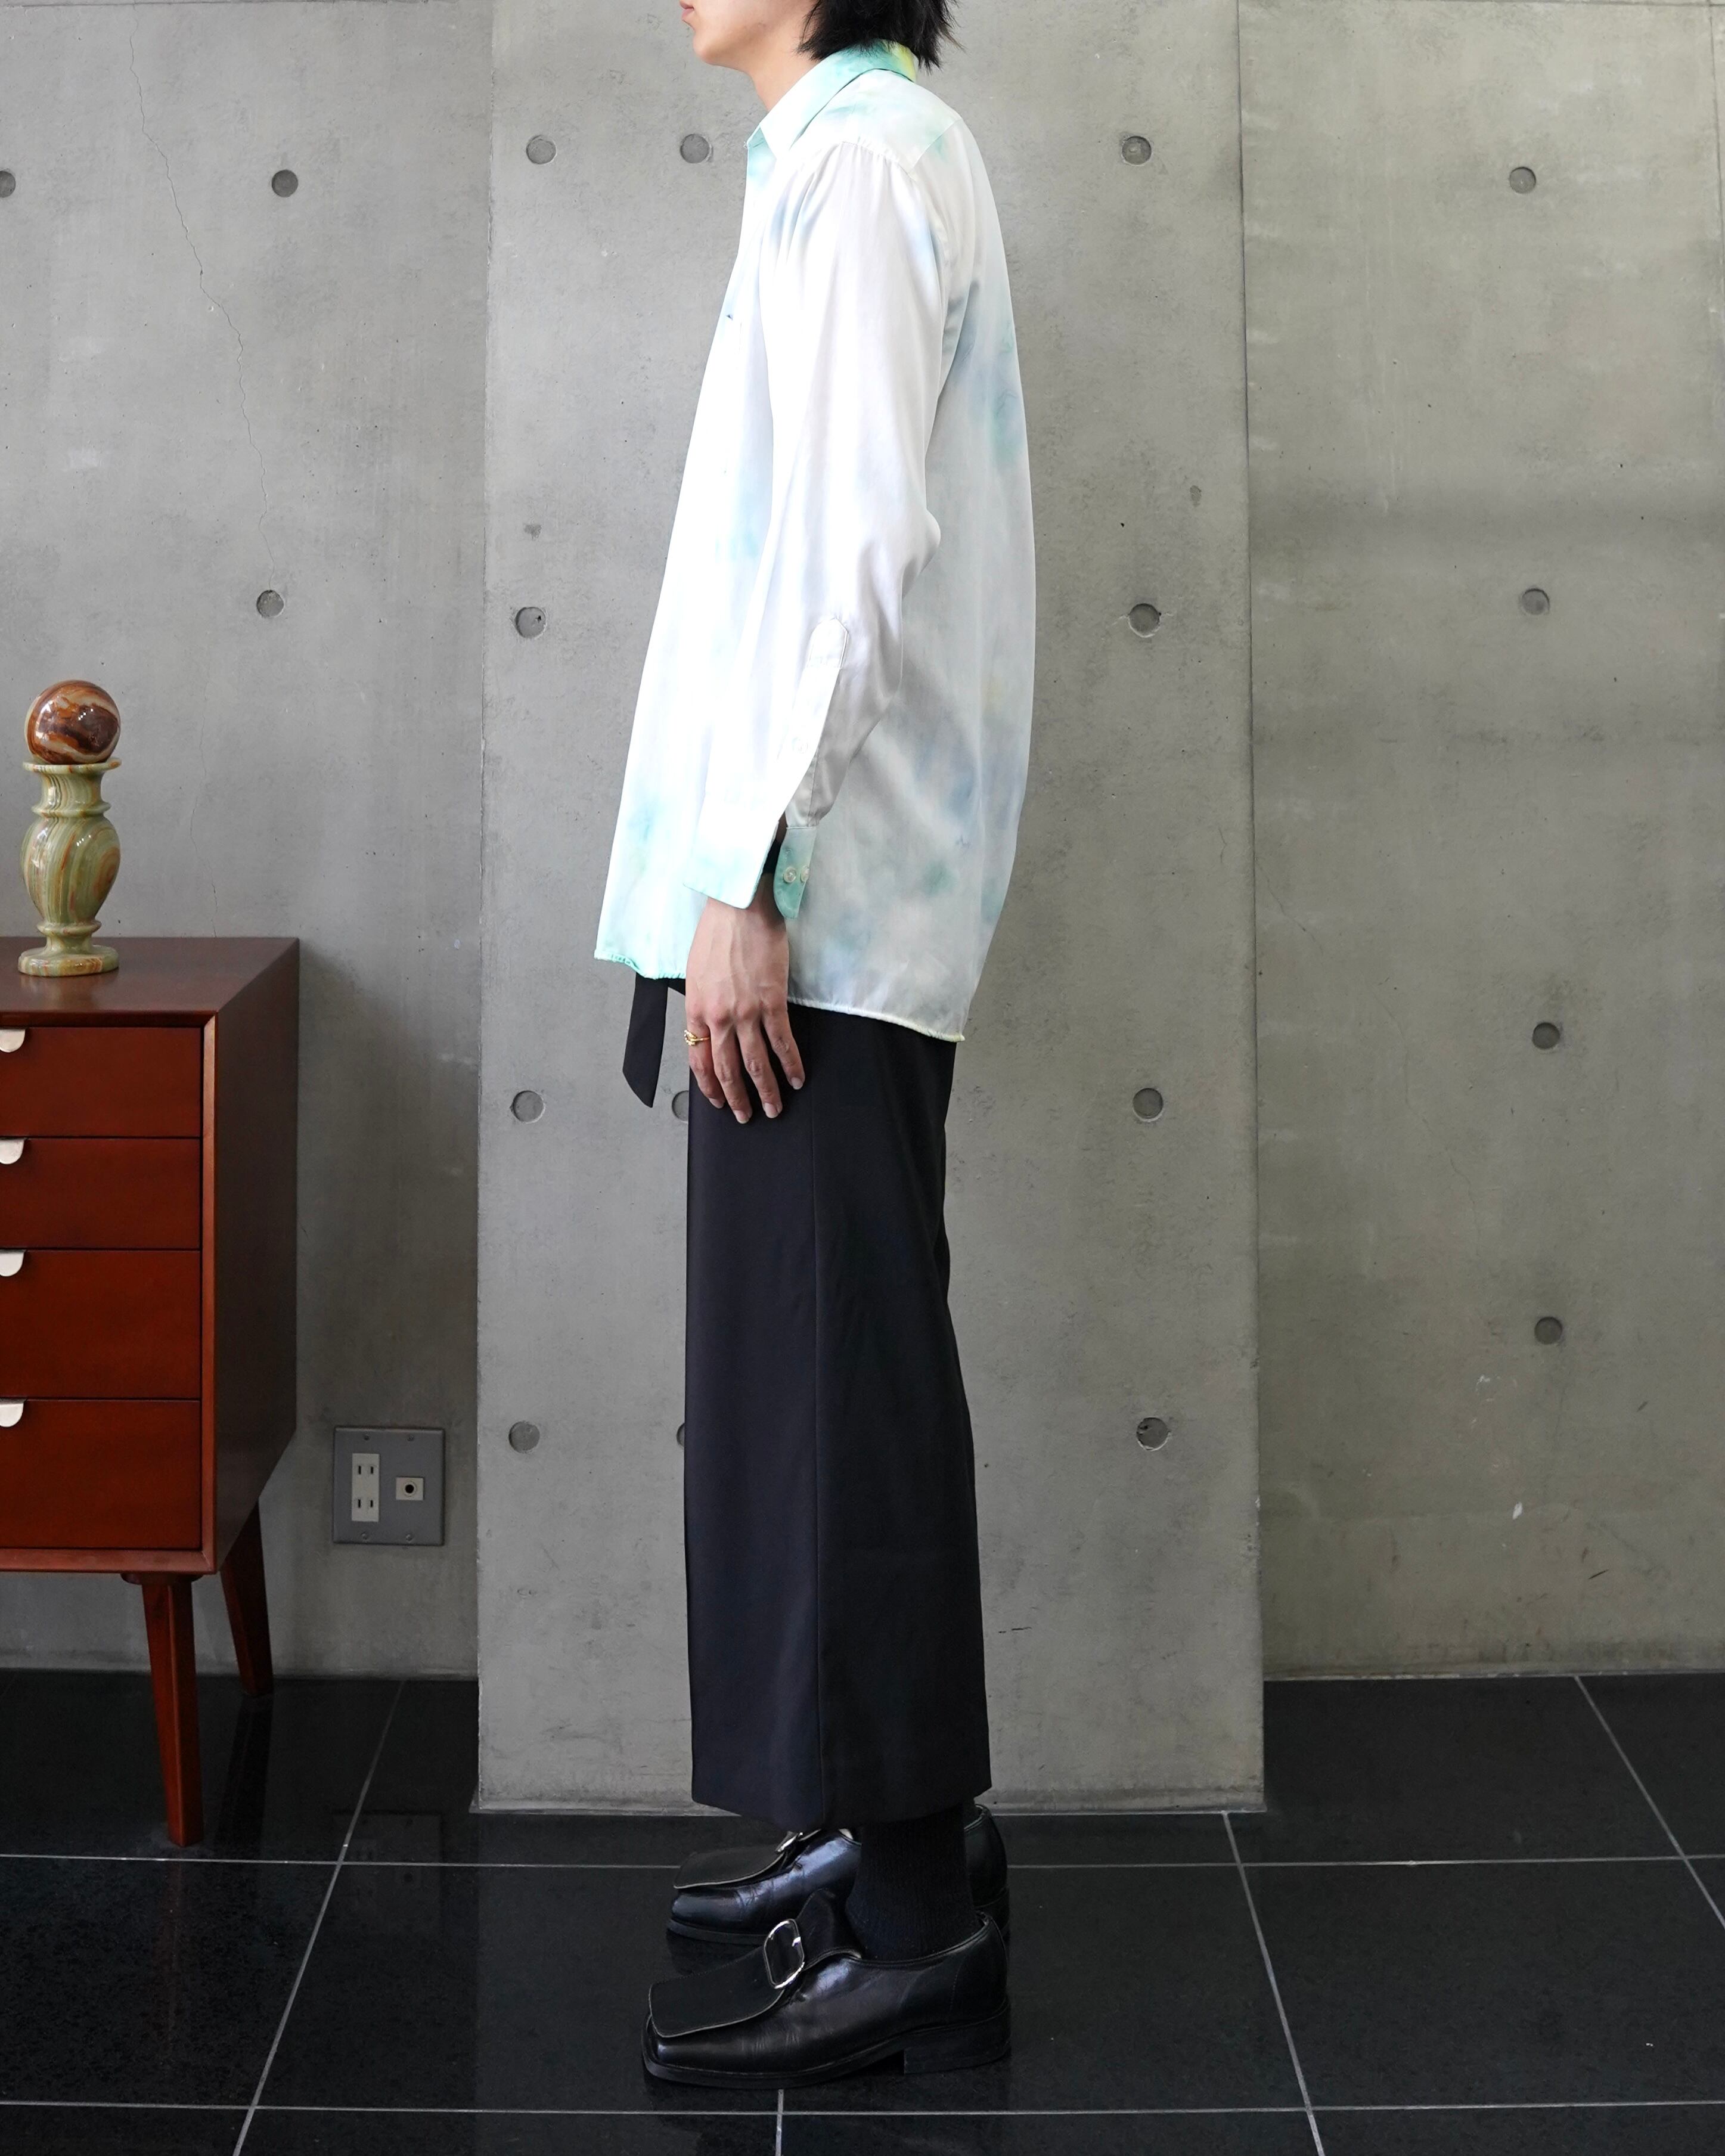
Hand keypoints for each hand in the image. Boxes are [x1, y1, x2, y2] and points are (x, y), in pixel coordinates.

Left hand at [685, 878, 805, 1121]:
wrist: (740, 907)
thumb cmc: (718, 932)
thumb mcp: (696, 972)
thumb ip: (703, 1003)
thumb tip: (710, 1027)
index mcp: (696, 1010)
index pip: (699, 1060)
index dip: (710, 1086)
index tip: (718, 1101)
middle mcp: (718, 1017)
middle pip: (728, 1069)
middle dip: (737, 1099)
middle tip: (747, 1116)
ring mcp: (745, 1012)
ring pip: (755, 1064)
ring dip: (767, 1090)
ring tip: (776, 1107)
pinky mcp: (772, 1002)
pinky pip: (782, 1042)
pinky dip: (791, 1064)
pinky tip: (798, 1078)